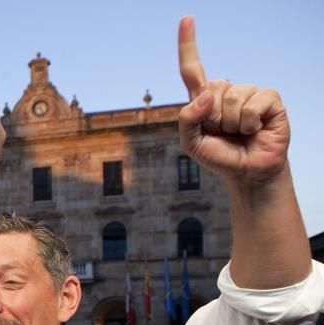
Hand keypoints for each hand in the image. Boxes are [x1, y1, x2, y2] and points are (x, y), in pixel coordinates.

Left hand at [178, 16, 288, 184]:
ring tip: (239, 133)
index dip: (188, 44)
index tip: (187, 19)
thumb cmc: (219, 156)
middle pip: (211, 89)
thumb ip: (187, 120)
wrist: (247, 172)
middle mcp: (226, 91)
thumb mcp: (191, 143)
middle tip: (223, 132)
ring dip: (231, 123)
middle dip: (213, 117)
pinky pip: (252, 104)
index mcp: (204, 99)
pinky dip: (249, 123)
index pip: (192, 69)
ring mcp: (249, 93)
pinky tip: (255, 130)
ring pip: (231, 99)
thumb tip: (205, 95)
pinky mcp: (269, 99)